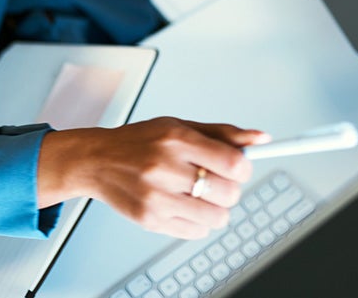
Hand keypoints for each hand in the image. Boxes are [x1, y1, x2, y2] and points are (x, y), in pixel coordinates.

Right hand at [37, 116, 269, 238]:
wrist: (96, 161)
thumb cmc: (139, 141)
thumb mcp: (179, 126)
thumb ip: (222, 133)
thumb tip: (260, 139)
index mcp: (176, 139)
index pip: (232, 162)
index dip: (244, 168)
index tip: (239, 168)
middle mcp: (165, 168)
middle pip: (228, 193)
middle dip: (229, 189)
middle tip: (215, 181)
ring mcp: (157, 197)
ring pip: (217, 218)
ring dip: (215, 208)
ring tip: (199, 195)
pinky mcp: (150, 219)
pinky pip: (196, 232)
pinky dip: (198, 222)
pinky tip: (183, 205)